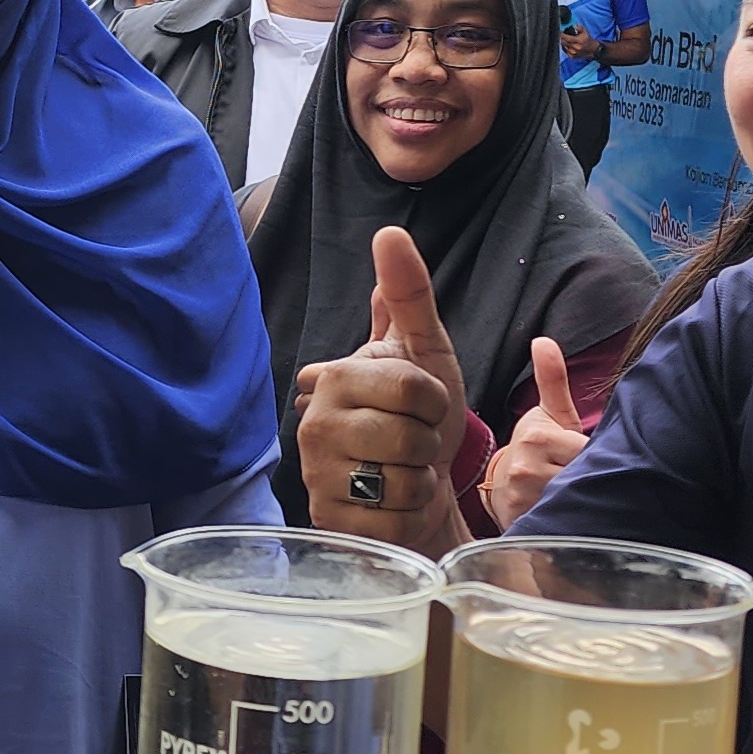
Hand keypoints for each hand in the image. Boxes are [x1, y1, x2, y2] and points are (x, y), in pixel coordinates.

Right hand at [298, 226, 470, 550]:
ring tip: (403, 473)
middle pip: (411, 437)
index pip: (416, 389)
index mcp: (338, 376)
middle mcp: (315, 423)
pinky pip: (393, 519)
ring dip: (420, 482)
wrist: (416, 489)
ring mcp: (317, 475)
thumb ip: (409, 297)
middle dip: (429, 447)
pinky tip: (392, 506)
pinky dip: (408, 516)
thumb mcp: (425, 353)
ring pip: (403, 482)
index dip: (437, 404)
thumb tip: (390, 232)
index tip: (424, 408)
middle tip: (413, 445)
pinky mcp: (328, 521)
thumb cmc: (420, 419)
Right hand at [480, 336, 589, 530]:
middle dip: (595, 478)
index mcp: (537, 438)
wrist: (504, 485)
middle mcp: (527, 470)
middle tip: (593, 478)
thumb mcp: (550, 413)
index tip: (595, 458)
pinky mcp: (524, 526)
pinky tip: (575, 514)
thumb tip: (543, 340)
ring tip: (583, 494)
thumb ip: (554, 379)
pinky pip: (565, 523)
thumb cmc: (538, 447)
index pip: (588, 451)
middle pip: (586, 477)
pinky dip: (575, 520)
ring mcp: (524, 501)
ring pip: (578, 500)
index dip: (598, 456)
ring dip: (588, 500)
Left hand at [558, 25, 598, 60]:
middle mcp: (576, 48)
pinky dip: (564, 47)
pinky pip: (565, 51)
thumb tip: (574, 26)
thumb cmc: (587, 39)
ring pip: (563, 47)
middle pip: (564, 43)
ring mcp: (574, 53)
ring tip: (563, 39)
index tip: (559, 32)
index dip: (562, 35)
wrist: (592, 49)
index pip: (568, 38)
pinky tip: (566, 44)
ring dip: (562, 42)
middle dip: (560, 38)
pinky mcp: (572, 56)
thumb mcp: (585, 31)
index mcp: (580, 41)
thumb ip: (579, 27)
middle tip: (558, 34)